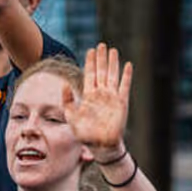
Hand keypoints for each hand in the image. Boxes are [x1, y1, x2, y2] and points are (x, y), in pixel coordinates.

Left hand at [65, 43, 132, 161]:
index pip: (89, 74)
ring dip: (113, 63)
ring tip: (113, 50)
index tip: (90, 50)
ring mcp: (112, 97)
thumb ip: (67, 100)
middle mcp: (101, 94)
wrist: (100, 145)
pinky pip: (124, 86)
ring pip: (112, 75)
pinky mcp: (121, 102)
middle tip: (101, 45)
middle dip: (101, 58)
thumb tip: (63, 84)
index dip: (90, 62)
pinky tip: (127, 65)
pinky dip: (126, 75)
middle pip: (101, 71)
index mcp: (89, 95)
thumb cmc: (85, 133)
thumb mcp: (71, 116)